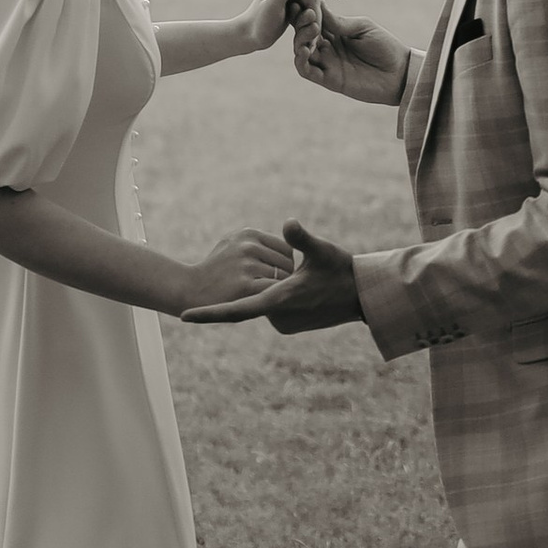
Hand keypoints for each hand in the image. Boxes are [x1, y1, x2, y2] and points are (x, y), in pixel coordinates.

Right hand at [179, 225, 298, 316]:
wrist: (190, 289)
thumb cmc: (216, 270)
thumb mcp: (232, 245)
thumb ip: (257, 244)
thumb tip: (290, 248)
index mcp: (248, 234)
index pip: (285, 249)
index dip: (284, 265)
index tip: (275, 278)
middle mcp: (248, 245)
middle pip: (287, 264)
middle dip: (283, 278)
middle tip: (272, 291)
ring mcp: (246, 264)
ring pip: (282, 279)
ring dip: (278, 290)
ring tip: (267, 297)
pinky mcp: (245, 285)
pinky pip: (274, 291)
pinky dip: (273, 299)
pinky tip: (265, 304)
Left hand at [184, 218, 360, 332]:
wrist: (362, 296)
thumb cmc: (342, 271)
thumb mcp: (323, 251)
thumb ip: (302, 238)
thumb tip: (287, 223)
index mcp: (278, 301)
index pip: (235, 311)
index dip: (210, 313)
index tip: (184, 316)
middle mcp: (277, 317)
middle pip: (253, 294)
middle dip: (260, 278)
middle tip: (292, 269)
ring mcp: (284, 323)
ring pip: (264, 296)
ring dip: (274, 283)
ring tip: (305, 275)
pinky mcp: (289, 324)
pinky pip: (274, 303)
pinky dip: (278, 290)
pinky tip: (302, 282)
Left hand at [234, 0, 343, 56]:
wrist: (247, 37)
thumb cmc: (258, 23)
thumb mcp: (273, 7)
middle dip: (315, 15)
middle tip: (311, 35)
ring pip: (313, 7)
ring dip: (311, 23)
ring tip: (304, 39)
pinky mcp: (291, 5)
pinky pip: (308, 13)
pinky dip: (308, 25)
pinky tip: (305, 37)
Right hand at [293, 0, 410, 106]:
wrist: (400, 73)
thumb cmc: (385, 47)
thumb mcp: (363, 28)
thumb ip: (339, 22)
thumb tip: (318, 4)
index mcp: (335, 32)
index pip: (313, 20)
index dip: (305, 11)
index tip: (302, 0)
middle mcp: (327, 47)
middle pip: (303, 34)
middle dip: (301, 23)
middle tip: (309, 15)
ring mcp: (327, 63)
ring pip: (300, 51)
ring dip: (299, 40)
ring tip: (311, 30)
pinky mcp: (329, 79)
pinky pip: (306, 71)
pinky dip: (300, 61)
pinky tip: (305, 50)